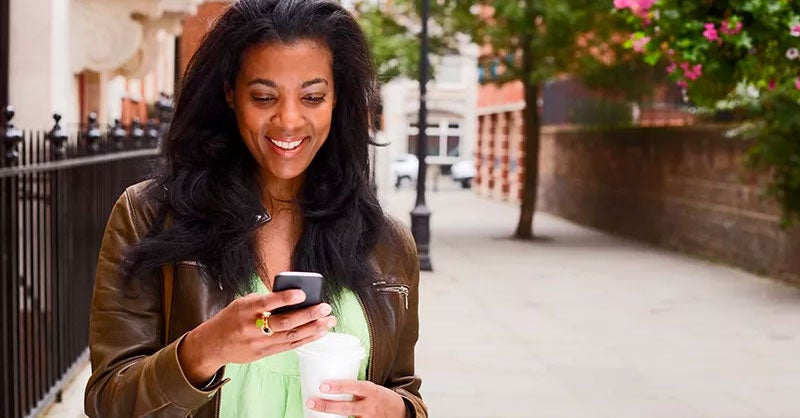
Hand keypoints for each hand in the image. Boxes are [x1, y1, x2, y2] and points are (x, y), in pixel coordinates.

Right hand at [178, 291, 336, 385]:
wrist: (212, 345)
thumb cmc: (230, 319)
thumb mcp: (242, 303)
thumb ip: (264, 300)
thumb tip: (293, 297)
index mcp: (246, 310)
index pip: (268, 303)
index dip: (286, 298)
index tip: (302, 293)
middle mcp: (252, 328)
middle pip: (284, 323)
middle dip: (307, 315)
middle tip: (325, 307)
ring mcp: (259, 343)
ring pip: (291, 336)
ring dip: (313, 328)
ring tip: (329, 320)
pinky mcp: (264, 354)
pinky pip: (289, 346)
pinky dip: (306, 339)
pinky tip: (319, 332)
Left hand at [306, 380, 407, 417]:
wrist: (399, 412)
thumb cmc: (379, 397)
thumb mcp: (370, 387)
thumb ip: (354, 387)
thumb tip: (329, 380)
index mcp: (371, 391)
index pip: (354, 387)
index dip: (339, 386)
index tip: (322, 386)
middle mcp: (369, 406)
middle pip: (346, 407)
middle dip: (327, 406)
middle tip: (311, 402)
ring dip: (329, 417)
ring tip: (314, 412)